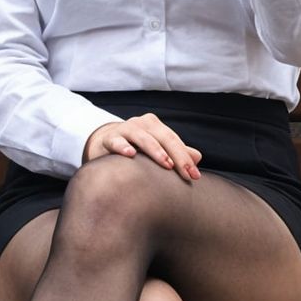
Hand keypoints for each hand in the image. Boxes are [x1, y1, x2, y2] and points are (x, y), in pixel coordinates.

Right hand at [84, 114, 202, 181]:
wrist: (102, 142)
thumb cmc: (134, 148)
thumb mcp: (156, 149)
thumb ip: (175, 153)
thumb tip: (198, 157)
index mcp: (155, 126)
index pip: (175, 141)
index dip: (186, 158)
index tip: (195, 176)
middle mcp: (141, 124)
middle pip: (163, 138)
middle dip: (177, 156)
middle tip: (186, 173)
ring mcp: (124, 129)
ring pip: (142, 137)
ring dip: (155, 150)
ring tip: (166, 163)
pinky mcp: (108, 138)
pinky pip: (116, 141)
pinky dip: (123, 146)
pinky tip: (130, 154)